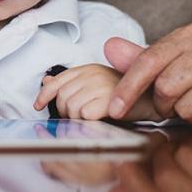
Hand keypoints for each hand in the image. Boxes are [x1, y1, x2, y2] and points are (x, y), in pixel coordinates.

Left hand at [33, 64, 157, 119]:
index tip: (37, 105)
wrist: (153, 98)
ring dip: (76, 119)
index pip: (58, 81)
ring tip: (90, 119)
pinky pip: (85, 116)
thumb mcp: (96, 83)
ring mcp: (101, 86)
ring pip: (71, 108)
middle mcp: (93, 74)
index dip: (44, 94)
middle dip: (64, 112)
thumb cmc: (124, 93)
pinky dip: (87, 123)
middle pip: (62, 98)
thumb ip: (72, 82)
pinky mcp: (109, 100)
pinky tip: (98, 121)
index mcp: (88, 69)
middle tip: (78, 117)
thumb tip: (46, 80)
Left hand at [104, 24, 191, 131]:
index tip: (115, 109)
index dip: (128, 88)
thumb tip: (110, 47)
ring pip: (186, 107)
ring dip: (188, 114)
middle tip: (178, 102)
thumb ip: (141, 58)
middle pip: (166, 87)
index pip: (149, 60)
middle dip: (165, 104)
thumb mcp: (175, 61)